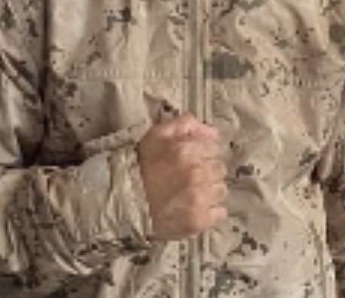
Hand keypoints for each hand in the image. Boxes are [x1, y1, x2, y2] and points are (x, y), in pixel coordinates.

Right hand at [136, 113, 227, 240]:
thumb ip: (186, 124)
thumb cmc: (139, 166)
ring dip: (210, 191)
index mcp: (187, 150)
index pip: (213, 148)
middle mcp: (196, 173)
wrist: (123, 201)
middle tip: (189, 178)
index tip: (191, 160)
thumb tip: (212, 132)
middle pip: (219, 169)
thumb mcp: (157, 134)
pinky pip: (220, 213)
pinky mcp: (197, 220)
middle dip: (207, 171)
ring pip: (221, 190)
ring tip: (192, 193)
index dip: (202, 153)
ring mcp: (198, 198)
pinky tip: (196, 208)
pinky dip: (212, 211)